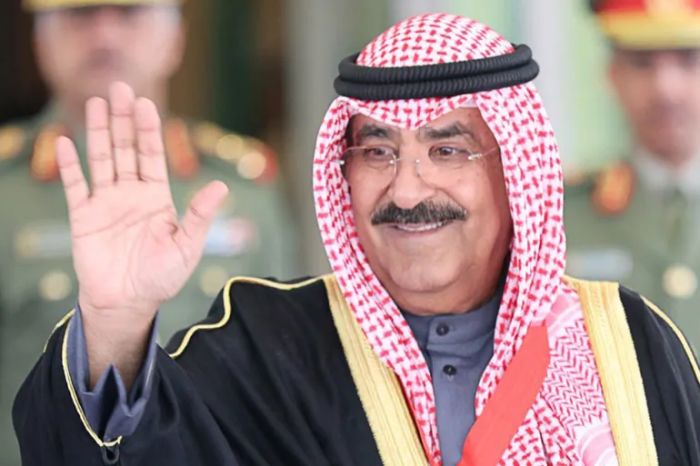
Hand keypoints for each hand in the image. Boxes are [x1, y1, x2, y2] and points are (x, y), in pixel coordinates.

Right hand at [57, 82, 227, 321]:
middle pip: (126, 148)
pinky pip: (76, 186)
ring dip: (98, 132)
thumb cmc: (162, 277)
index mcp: (157, 197)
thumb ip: (199, 215)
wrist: (128, 303)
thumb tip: (221, 186)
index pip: (153, 155)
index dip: (149, 130)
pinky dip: (70, 166)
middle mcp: (131, 193)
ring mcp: (106, 202)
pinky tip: (65, 142)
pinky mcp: (84, 217)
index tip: (146, 104)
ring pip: (102, 159)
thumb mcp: (187, 246)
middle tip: (120, 87)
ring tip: (96, 103)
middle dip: (123, 119)